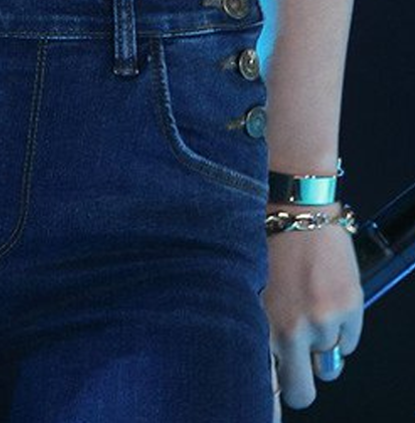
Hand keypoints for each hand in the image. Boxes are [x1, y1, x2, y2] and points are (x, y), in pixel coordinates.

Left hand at [264, 224, 362, 411]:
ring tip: (309, 308)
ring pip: (327, 364)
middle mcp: (289, 330)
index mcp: (258, 324)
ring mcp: (322, 320)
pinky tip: (326, 296)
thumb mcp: (247, 287)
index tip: (275, 385)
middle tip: (298, 361)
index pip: (270, 386)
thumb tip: (269, 366)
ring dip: (320, 345)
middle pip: (301, 391)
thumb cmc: (263, 240)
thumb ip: (257, 328)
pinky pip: (349, 343)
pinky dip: (341, 329)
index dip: (274, 386)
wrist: (294, 204)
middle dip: (300, 381)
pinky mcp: (348, 307)